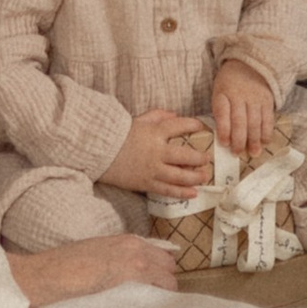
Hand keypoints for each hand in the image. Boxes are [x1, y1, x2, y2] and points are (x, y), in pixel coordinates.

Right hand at [10, 235, 179, 304]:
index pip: (159, 255)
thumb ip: (114, 261)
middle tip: (154, 303)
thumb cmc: (63, 269)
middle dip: (164, 284)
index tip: (155, 288)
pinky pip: (162, 289)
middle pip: (169, 266)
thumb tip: (123, 279)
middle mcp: (135, 246)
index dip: (158, 273)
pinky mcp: (134, 275)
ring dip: (163, 295)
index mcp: (125, 241)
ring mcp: (137, 259)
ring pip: (169, 280)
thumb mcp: (95, 255)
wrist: (49, 274)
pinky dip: (160, 301)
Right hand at [97, 105, 213, 196]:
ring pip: (180, 176)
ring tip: (204, 176)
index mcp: (155, 132)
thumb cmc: (118, 134)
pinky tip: (193, 193)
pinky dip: (182, 192)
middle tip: (207, 159)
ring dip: (195, 177)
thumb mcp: (138, 120)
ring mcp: (153, 169)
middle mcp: (157, 151)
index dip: (193, 126)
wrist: (98, 151)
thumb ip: (158, 115)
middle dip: (200, 158)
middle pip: (185, 156)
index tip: (202, 127)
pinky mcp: (146, 183)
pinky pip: (168, 190)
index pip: (179, 126)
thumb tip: (175, 114)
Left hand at [212, 60, 274, 160]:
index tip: (224, 144)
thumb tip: (224, 138)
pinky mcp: (267, 100)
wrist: (249, 64)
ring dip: (254, 140)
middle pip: (240, 120)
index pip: (223, 112)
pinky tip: (265, 142)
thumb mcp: (218, 92)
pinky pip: (268, 118)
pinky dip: (267, 132)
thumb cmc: (229, 84)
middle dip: (239, 139)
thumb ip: (220, 112)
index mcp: (223, 93)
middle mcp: (239, 95)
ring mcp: (255, 98)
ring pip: (255, 121)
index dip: (224, 129)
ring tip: (254, 153)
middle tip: (238, 153)